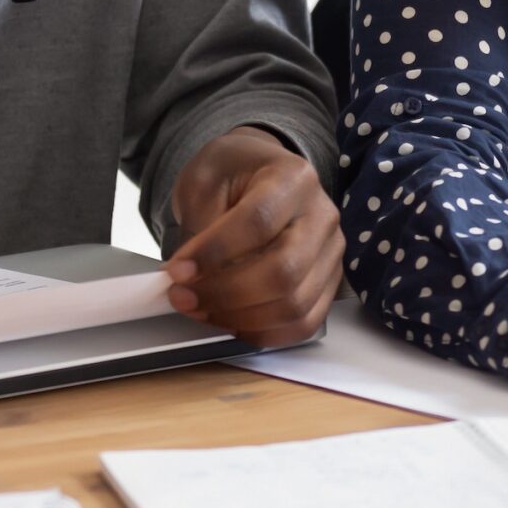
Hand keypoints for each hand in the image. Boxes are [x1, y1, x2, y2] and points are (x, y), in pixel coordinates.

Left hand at [167, 126, 341, 347]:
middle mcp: (322, 215)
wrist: (257, 175)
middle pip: (283, 271)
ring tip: (200, 308)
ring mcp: (331, 253)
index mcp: (294, 178)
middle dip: (225, 293)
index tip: (177, 271)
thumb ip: (200, 223)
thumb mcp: (204, 179)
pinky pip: (302, 323)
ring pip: (294, 304)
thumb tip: (191, 277)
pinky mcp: (328, 283)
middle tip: (182, 296)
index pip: (259, 222)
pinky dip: (262, 332)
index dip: (215, 253)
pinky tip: (229, 321)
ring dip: (239, 318)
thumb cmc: (231, 175)